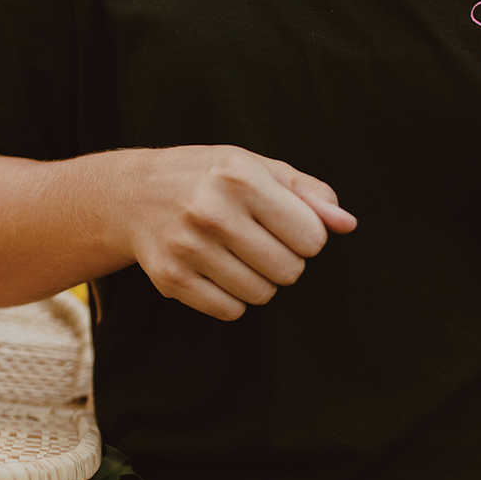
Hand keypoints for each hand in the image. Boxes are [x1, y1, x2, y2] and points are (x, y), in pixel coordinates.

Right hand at [116, 145, 356, 320]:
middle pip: (289, 271)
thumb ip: (308, 194)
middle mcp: (211, 210)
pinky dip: (232, 298)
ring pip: (261, 295)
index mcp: (239, 176)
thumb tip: (347, 224)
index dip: (307, 236)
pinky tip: (216, 271)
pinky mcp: (170, 279)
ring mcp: (187, 247)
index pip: (312, 238)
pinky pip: (230, 311)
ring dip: (259, 280)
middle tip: (259, 241)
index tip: (286, 225)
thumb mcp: (258, 168)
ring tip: (236, 254)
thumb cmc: (209, 178)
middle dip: (284, 261)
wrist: (133, 195)